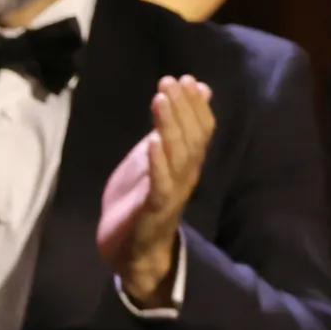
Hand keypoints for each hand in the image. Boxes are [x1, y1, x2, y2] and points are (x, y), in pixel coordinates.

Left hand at [97, 75, 214, 304]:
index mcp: (187, 165)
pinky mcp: (153, 210)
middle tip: (170, 82)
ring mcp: (172, 193)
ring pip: (178, 157)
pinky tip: (152, 142)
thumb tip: (195, 96)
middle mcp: (186, 176)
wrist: (130, 250)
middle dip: (182, 108)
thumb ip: (173, 130)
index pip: (200, 130)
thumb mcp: (156, 159)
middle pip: (191, 139)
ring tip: (160, 100)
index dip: (195, 105)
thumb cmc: (141, 201)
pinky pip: (160, 185)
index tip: (186, 78)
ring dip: (170, 127)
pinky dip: (157, 163)